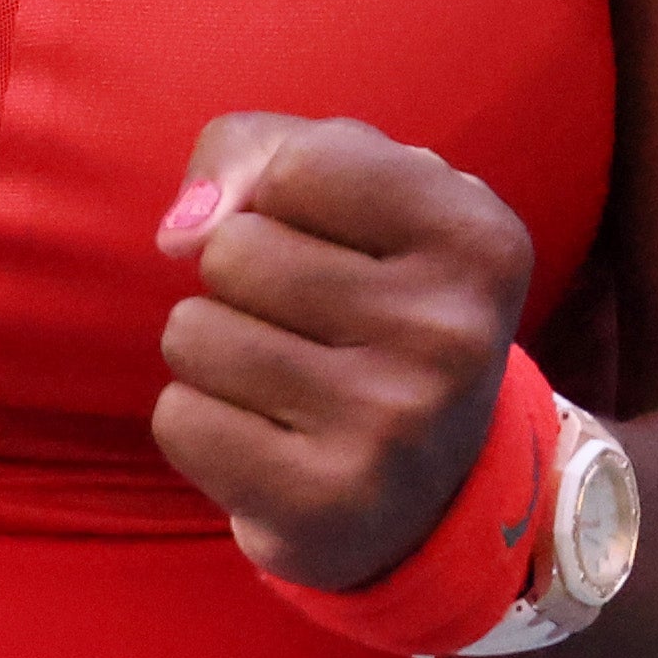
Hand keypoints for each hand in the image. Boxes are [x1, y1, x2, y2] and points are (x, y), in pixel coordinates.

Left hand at [149, 111, 537, 592]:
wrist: (429, 489)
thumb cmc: (374, 304)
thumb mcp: (353, 195)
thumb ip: (259, 151)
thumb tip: (181, 231)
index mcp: (478, 239)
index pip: (300, 165)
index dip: (279, 197)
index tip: (330, 242)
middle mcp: (452, 335)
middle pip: (234, 249)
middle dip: (240, 281)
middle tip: (307, 328)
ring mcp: (393, 427)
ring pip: (194, 331)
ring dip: (212, 352)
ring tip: (282, 382)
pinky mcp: (324, 506)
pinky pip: (179, 419)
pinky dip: (198, 423)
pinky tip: (263, 438)